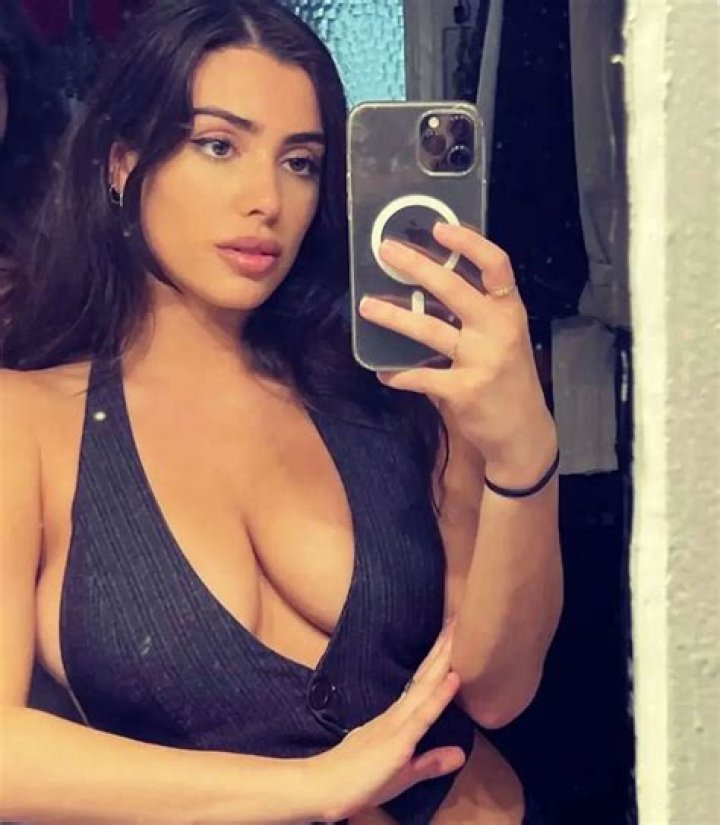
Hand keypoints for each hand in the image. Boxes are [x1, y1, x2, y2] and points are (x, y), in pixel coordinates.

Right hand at [310, 621, 464, 822]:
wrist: (322, 788)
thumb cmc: (358, 782)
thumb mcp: (404, 774)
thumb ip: (431, 762)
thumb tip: (460, 754)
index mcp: (398, 718)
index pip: (424, 682)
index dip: (441, 658)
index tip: (454, 633)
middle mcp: (399, 713)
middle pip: (427, 675)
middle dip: (445, 647)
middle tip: (460, 617)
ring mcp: (398, 724)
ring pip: (427, 685)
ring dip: (445, 659)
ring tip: (459, 634)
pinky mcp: (398, 741)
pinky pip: (422, 714)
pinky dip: (440, 695)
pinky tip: (454, 677)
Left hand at [358, 223, 557, 485]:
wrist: (523, 435)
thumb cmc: (509, 383)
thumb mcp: (505, 341)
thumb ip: (476, 318)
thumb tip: (428, 291)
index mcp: (510, 312)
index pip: (497, 265)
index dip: (468, 243)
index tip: (438, 228)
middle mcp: (499, 330)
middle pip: (454, 288)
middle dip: (417, 266)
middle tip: (386, 251)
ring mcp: (482, 360)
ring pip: (429, 328)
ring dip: (393, 316)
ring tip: (367, 306)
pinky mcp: (463, 389)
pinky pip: (421, 376)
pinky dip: (399, 374)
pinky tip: (383, 373)